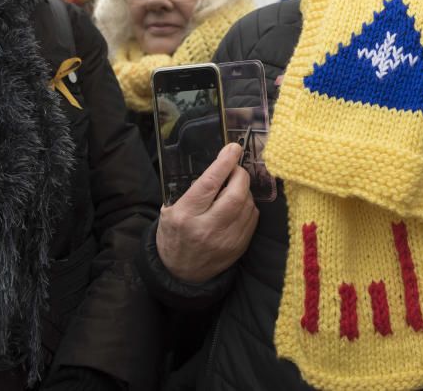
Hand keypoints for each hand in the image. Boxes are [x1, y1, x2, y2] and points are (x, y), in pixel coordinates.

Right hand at [155, 143, 258, 282]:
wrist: (181, 273)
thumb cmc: (174, 235)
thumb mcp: (169, 211)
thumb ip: (190, 189)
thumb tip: (216, 165)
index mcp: (185, 216)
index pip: (209, 184)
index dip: (224, 163)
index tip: (233, 148)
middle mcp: (207, 228)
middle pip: (235, 194)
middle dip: (240, 175)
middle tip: (235, 168)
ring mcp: (226, 240)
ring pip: (247, 205)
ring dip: (245, 190)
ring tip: (234, 188)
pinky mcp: (239, 246)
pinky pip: (252, 218)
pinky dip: (248, 205)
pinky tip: (238, 205)